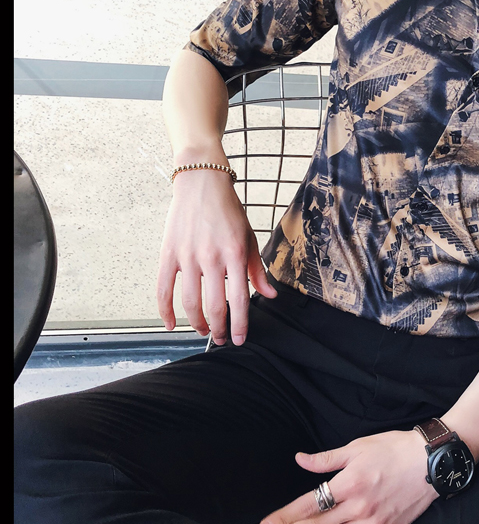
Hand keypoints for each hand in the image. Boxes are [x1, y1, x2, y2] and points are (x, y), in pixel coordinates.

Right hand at [156, 167, 276, 345]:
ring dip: (197, 323)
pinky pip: (164, 289)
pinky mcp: (169, 254)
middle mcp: (211, 257)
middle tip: (222, 339)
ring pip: (190, 302)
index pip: (239, 299)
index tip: (239, 339)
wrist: (201, 183)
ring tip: (204, 331)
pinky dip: (165, 311)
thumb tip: (269, 294)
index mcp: (235, 254)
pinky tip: (171, 324)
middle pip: (214, 306)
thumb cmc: (228, 210)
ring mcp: (188, 256)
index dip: (239, 324)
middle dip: (219, 329)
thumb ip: (257, 269)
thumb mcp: (249, 237)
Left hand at [258, 429, 439, 523]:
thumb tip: (300, 460)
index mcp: (350, 484)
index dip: (284, 516)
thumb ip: (326, 459)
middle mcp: (360, 508)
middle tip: (297, 515)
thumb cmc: (393, 449)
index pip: (308, 505)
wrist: (430, 463)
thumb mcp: (357, 447)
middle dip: (301, 522)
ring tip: (316, 522)